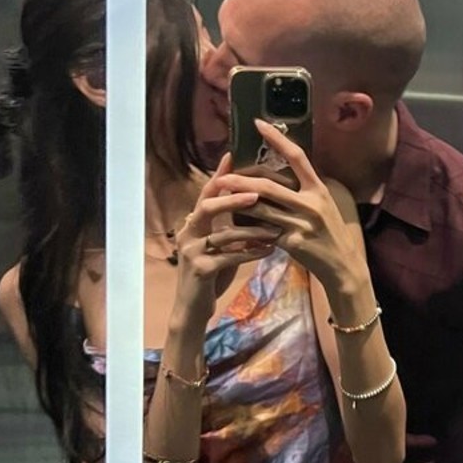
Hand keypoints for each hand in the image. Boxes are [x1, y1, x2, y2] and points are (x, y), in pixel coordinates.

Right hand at [172, 152, 279, 325]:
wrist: (193, 308)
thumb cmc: (211, 273)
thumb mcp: (218, 245)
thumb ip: (227, 226)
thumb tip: (252, 203)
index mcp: (193, 223)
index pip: (207, 193)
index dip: (220, 175)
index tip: (235, 155)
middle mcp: (187, 233)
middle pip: (208, 207)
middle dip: (233, 198)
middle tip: (258, 193)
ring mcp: (192, 251)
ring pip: (223, 234)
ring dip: (251, 230)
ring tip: (275, 228)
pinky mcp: (201, 270)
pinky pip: (230, 257)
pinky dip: (252, 253)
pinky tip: (270, 250)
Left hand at [217, 122, 368, 299]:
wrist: (343, 266)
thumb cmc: (331, 233)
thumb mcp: (324, 206)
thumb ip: (304, 191)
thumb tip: (278, 174)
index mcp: (319, 189)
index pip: (297, 157)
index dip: (277, 139)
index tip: (258, 124)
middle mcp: (311, 204)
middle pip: (269, 186)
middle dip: (242, 180)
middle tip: (223, 176)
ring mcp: (301, 224)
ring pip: (261, 209)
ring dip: (238, 202)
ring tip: (220, 196)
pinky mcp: (292, 243)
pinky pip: (264, 232)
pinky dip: (248, 227)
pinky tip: (233, 224)